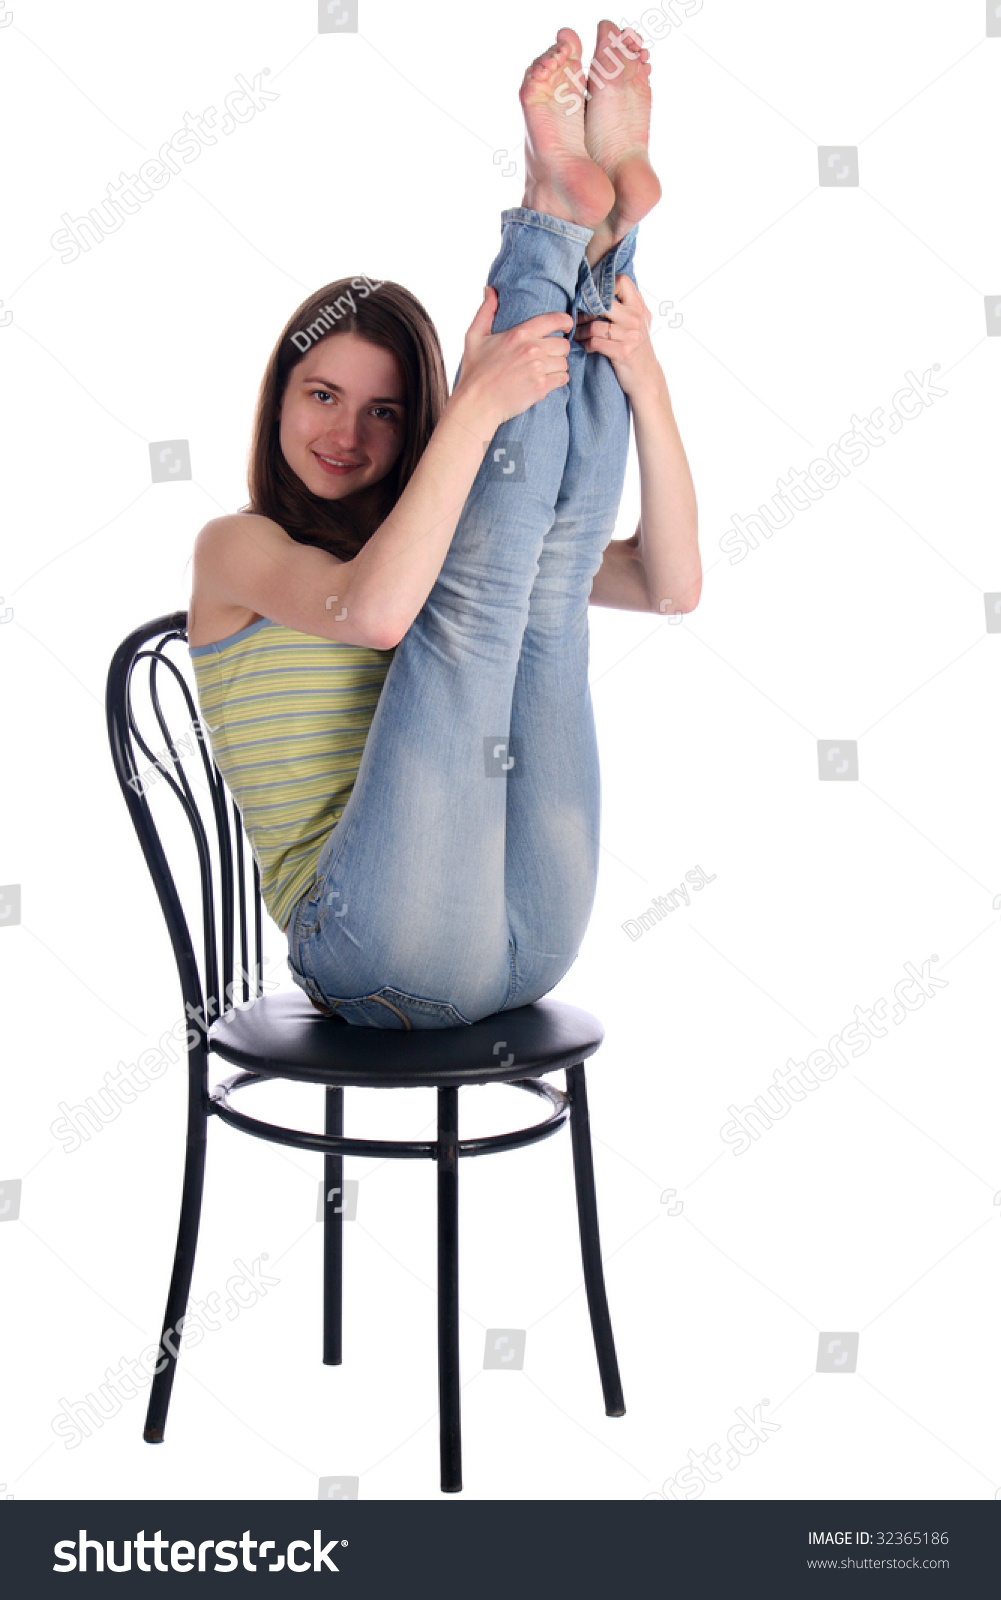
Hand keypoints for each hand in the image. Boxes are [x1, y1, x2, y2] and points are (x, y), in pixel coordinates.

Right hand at [452, 286, 571, 429]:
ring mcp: (539, 369)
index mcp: (520, 334)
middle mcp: (532, 349)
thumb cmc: (474, 372)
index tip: (566, 326)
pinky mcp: (542, 387)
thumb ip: (486, 311)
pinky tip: (548, 380)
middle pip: (564, 343)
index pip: (556, 320)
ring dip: (559, 365)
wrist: (476, 404)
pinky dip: (559, 379)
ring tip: (546, 369)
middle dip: (559, 348)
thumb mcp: (474, 336)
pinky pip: (563, 379)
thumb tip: (490, 290)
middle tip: (549, 354)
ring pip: (565, 362)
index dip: (566, 322)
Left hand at [573, 275, 662, 399]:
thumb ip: (630, 305)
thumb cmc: (638, 349)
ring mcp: (630, 335)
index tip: (593, 299)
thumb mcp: (641, 323)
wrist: (647, 378)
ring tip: (576, 334)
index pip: (621, 282)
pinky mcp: (622, 352)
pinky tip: (583, 345)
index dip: (604, 286)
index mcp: (639, 307)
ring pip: (595, 325)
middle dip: (584, 311)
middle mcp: (636, 318)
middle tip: (575, 318)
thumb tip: (608, 288)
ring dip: (580, 331)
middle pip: (602, 303)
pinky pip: (595, 342)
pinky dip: (585, 344)